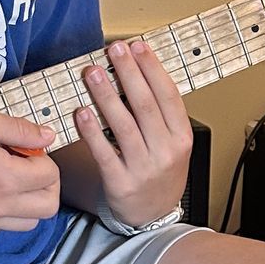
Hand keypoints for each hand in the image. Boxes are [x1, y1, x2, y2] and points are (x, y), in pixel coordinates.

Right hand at [0, 106, 62, 234]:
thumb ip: (19, 130)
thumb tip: (47, 137)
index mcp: (5, 180)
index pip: (51, 177)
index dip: (43, 157)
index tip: (24, 146)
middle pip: (47, 208)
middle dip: (46, 184)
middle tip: (25, 163)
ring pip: (26, 224)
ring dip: (27, 201)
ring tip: (5, 176)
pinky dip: (3, 212)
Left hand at [75, 38, 192, 226]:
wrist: (153, 217)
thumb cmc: (159, 173)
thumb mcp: (172, 144)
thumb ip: (159, 115)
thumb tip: (136, 73)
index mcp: (181, 137)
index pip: (168, 96)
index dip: (152, 68)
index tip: (137, 46)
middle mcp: (166, 151)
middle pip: (145, 105)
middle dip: (128, 72)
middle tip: (114, 50)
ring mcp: (144, 168)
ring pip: (124, 125)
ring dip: (106, 95)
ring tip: (92, 73)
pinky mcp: (120, 183)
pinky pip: (104, 153)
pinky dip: (92, 131)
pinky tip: (82, 112)